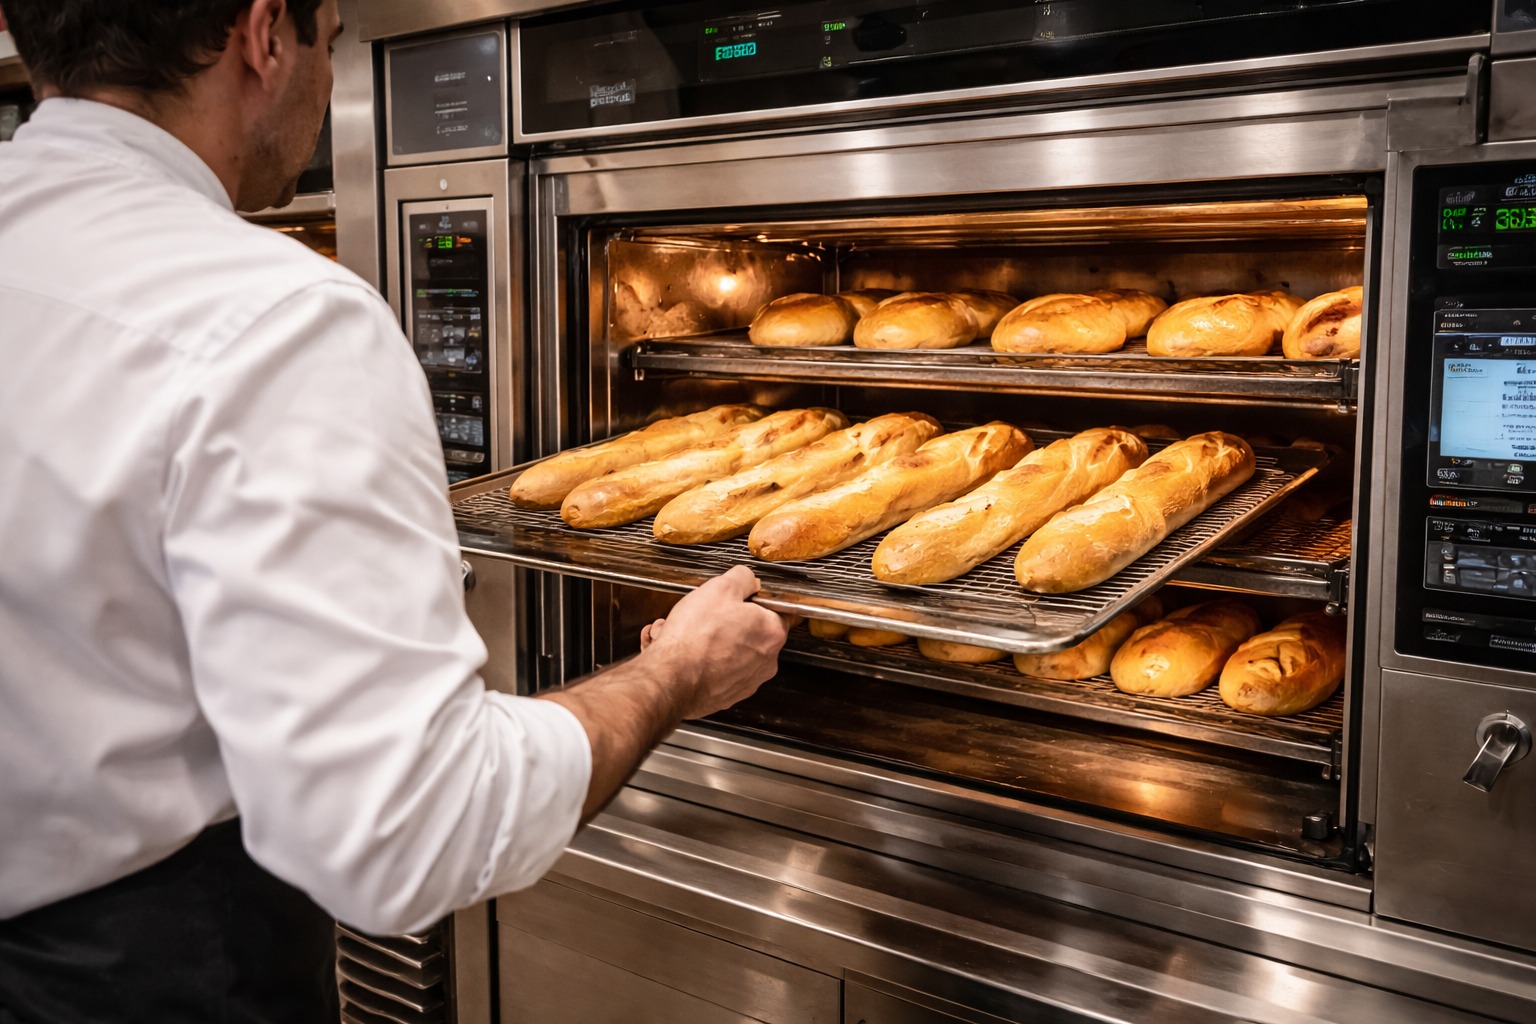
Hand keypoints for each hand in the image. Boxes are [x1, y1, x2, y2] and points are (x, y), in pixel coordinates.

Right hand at [642, 565, 786, 718]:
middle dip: (724, 620)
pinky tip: (679, 651)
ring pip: (728, 651)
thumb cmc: (696, 636)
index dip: (753, 600)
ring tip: (680, 632)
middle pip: (748, 631)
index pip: (776, 609)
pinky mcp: (727, 695)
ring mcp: (747, 681)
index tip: (736, 599)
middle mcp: (766, 661)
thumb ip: (744, 578)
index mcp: (772, 632)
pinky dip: (699, 659)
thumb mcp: (721, 587)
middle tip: (701, 614)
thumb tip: (749, 581)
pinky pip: (715, 670)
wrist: (671, 680)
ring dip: (706, 640)